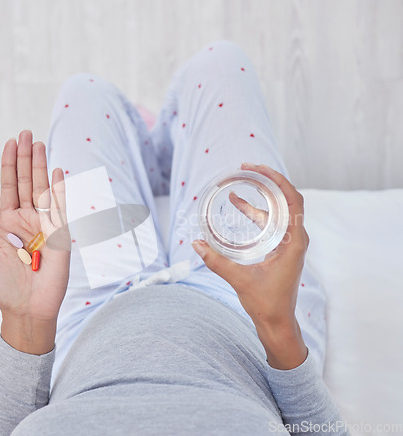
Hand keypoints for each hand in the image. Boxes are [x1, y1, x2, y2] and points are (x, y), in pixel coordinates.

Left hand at [0, 130, 70, 353]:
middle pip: (26, 182)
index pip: (9, 186)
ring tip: (39, 144)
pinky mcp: (59, 234)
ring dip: (40, 166)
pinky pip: (59, 208)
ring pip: (42, 189)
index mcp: (8, 222)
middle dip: (26, 158)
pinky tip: (57, 172)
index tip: (10, 142)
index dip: (9, 164)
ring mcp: (44, 225)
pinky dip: (59, 190)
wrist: (26, 308)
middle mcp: (27, 219)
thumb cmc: (3, 288)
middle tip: (26, 133)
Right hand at [191, 162, 307, 368]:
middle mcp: (295, 239)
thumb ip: (216, 261)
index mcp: (293, 242)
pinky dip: (256, 212)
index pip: (293, 200)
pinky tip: (239, 206)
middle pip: (287, 199)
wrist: (277, 322)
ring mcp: (289, 243)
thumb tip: (196, 243)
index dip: (277, 180)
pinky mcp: (281, 248)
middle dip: (268, 181)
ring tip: (240, 182)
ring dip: (260, 196)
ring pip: (278, 210)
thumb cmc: (266, 304)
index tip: (258, 169)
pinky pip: (272, 222)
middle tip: (248, 168)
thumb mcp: (239, 280)